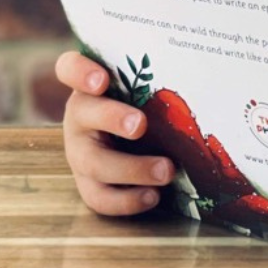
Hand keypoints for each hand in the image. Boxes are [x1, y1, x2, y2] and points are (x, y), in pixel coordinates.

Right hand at [56, 50, 174, 216]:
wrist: (126, 134)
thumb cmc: (140, 99)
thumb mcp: (140, 84)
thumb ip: (153, 74)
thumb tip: (197, 67)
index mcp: (87, 86)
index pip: (69, 68)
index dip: (79, 72)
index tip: (101, 80)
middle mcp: (79, 116)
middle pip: (85, 115)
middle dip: (113, 119)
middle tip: (140, 125)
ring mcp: (79, 152)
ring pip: (94, 163)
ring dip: (131, 169)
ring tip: (166, 170)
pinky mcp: (88, 183)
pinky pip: (100, 197)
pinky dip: (127, 200)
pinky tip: (153, 196)